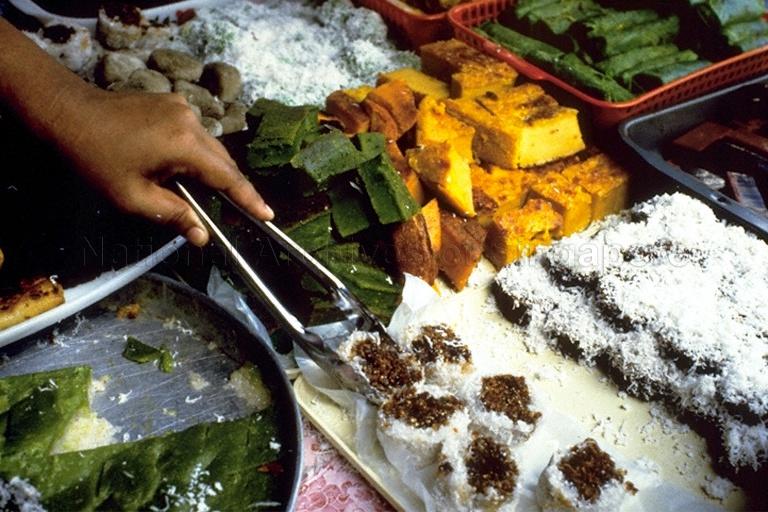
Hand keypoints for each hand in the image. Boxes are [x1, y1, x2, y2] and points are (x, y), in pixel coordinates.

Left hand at [48, 86, 271, 246]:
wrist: (67, 111)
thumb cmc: (95, 157)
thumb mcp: (132, 197)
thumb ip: (173, 215)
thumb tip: (203, 236)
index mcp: (184, 143)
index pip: (227, 177)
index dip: (249, 198)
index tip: (268, 215)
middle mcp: (191, 120)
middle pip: (222, 160)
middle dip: (231, 187)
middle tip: (242, 212)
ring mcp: (181, 107)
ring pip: (210, 146)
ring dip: (211, 170)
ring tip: (205, 194)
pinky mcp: (172, 103)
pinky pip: (195, 134)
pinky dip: (197, 154)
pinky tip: (184, 168)